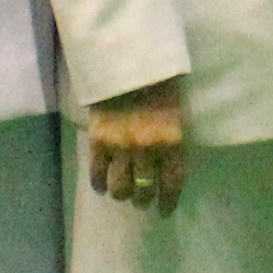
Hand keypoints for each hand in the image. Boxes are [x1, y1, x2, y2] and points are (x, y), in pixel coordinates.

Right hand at [85, 80, 191, 215]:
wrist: (128, 61)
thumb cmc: (159, 82)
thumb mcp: (175, 112)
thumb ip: (172, 140)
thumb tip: (167, 165)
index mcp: (172, 141)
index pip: (172, 182)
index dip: (168, 201)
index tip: (165, 210)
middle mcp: (147, 150)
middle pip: (144, 191)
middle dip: (143, 200)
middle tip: (142, 200)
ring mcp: (121, 147)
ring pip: (119, 189)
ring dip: (121, 194)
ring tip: (122, 192)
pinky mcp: (98, 141)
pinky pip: (97, 174)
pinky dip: (99, 184)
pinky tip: (101, 186)